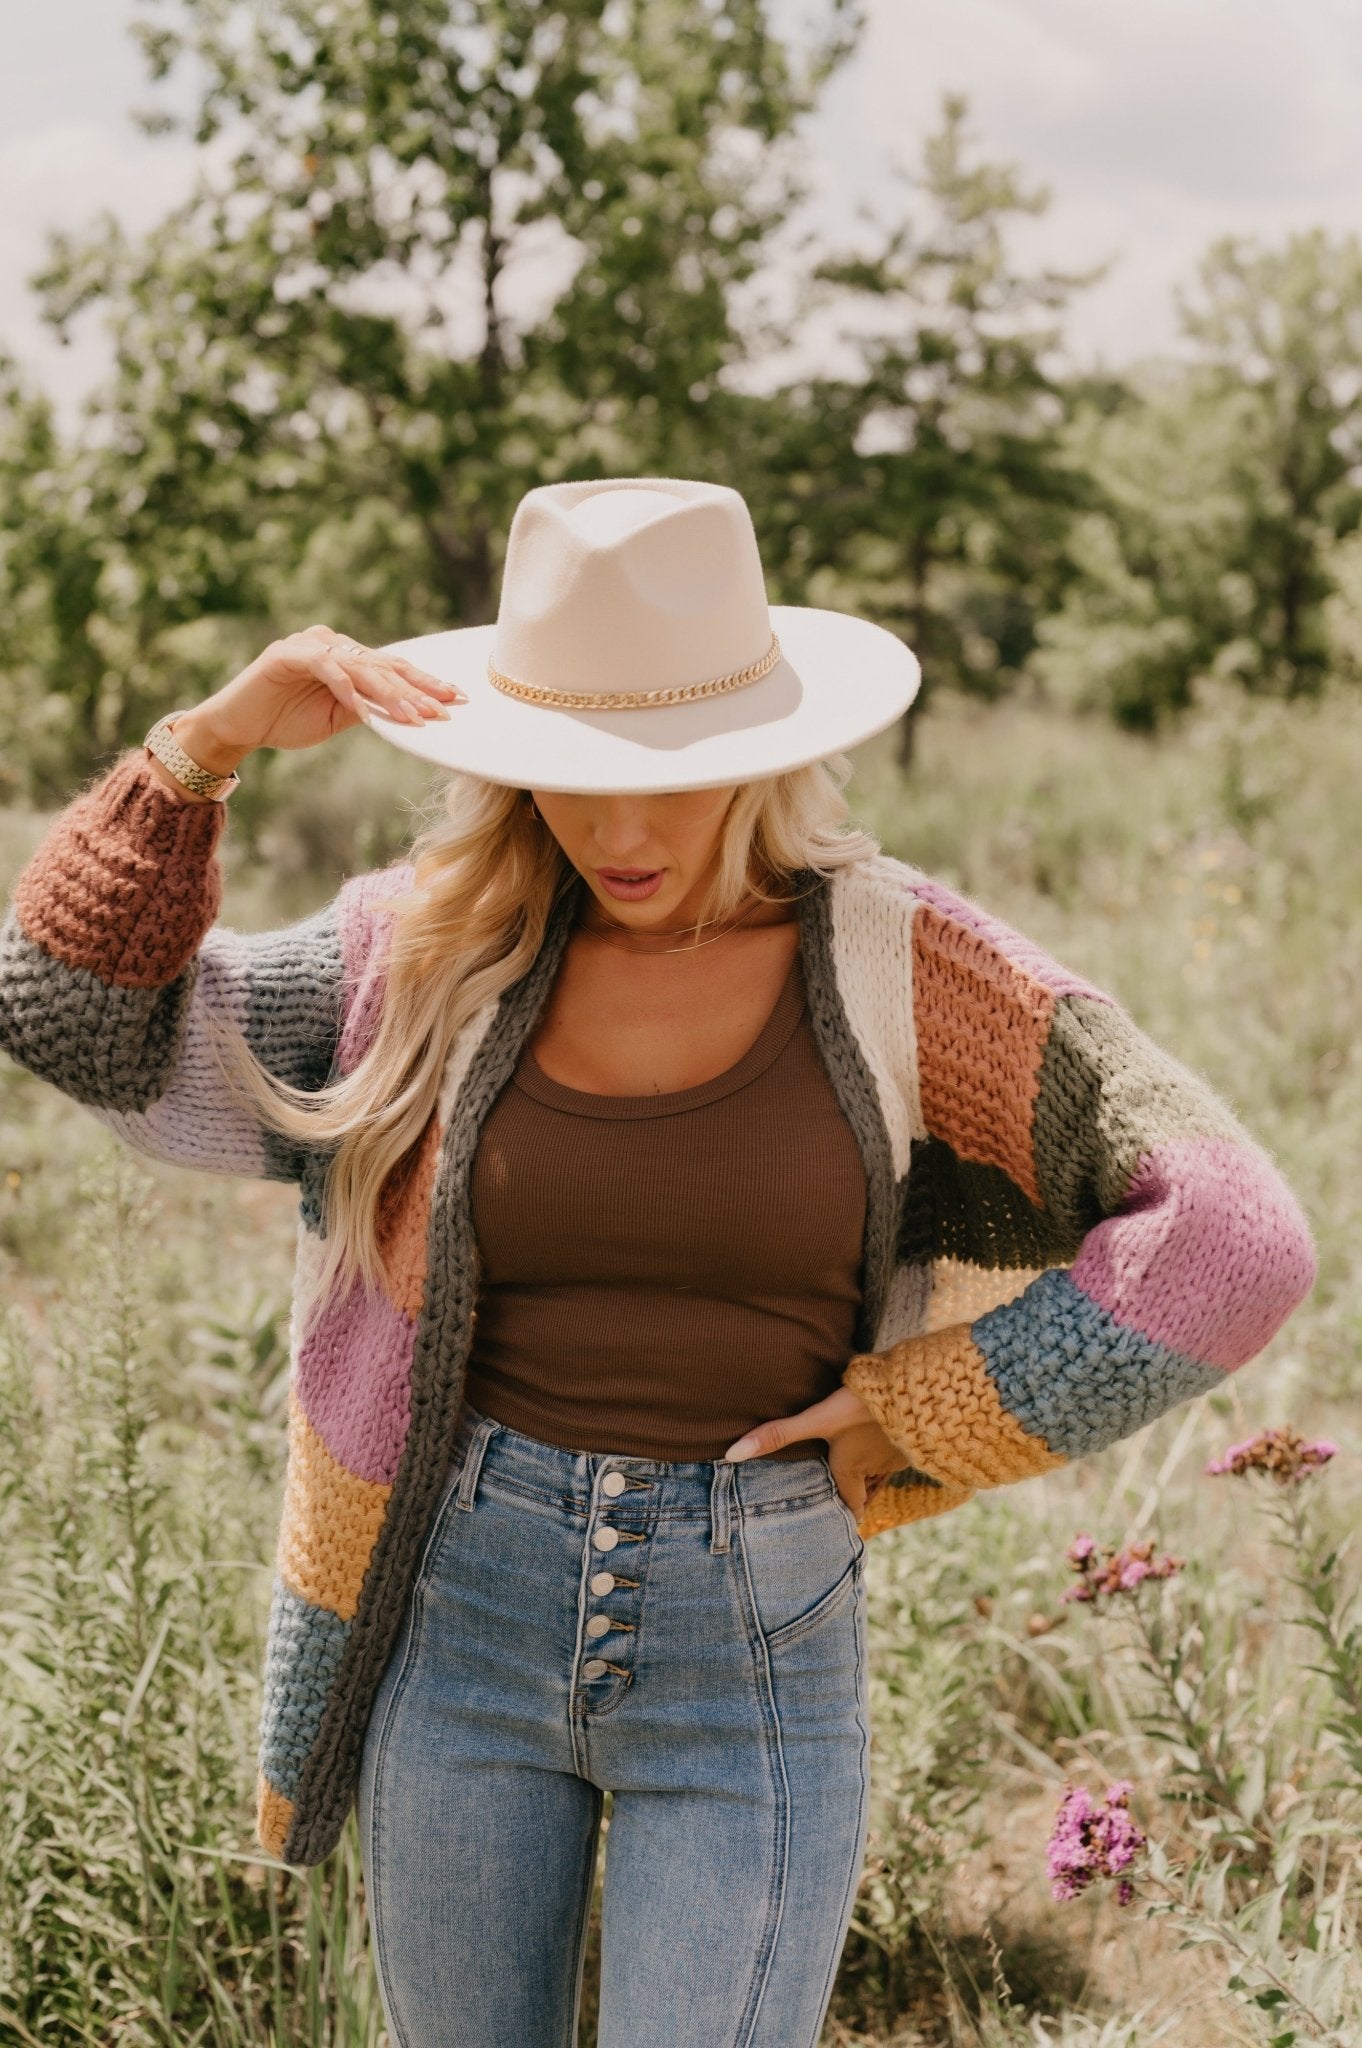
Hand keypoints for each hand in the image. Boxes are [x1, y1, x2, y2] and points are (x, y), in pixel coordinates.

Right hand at [171, 623, 464, 771]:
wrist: (237, 727)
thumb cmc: (285, 721)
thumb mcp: (338, 718)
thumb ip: (369, 708)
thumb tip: (409, 713)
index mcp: (346, 657)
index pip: (392, 669)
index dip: (425, 684)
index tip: (456, 700)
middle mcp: (332, 644)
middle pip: (383, 664)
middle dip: (418, 689)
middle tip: (447, 707)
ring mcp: (309, 645)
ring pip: (360, 666)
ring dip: (390, 694)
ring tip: (415, 717)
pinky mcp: (287, 654)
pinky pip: (327, 669)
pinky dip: (347, 690)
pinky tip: (365, 712)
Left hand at [723, 1386, 903, 1519]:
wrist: (920, 1389)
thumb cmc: (864, 1407)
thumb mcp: (818, 1419)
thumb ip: (778, 1434)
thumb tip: (731, 1455)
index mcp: (851, 1468)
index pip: (851, 1505)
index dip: (845, 1514)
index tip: (842, 1523)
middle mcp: (876, 1467)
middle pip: (865, 1486)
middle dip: (857, 1489)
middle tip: (845, 1490)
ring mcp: (899, 1453)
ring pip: (883, 1466)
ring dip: (874, 1465)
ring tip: (862, 1458)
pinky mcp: (917, 1435)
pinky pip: (900, 1448)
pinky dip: (891, 1444)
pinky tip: (884, 1429)